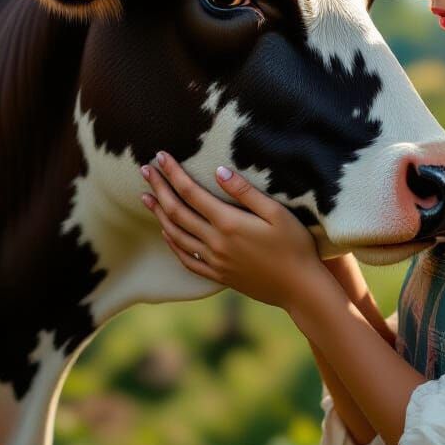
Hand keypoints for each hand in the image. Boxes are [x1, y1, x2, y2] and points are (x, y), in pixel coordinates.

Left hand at [140, 152, 333, 312]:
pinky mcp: (218, 276)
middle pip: (177, 212)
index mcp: (228, 223)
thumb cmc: (295, 246)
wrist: (300, 288)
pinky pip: (187, 260)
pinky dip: (172, 244)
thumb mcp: (276, 213)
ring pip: (176, 235)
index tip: (159, 156)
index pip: (191, 192)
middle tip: (144, 170)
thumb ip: (245, 192)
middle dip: (159, 188)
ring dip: (159, 214)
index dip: (173, 173)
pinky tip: (167, 234)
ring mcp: (215, 262)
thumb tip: (218, 171)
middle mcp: (215, 243)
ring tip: (147, 197)